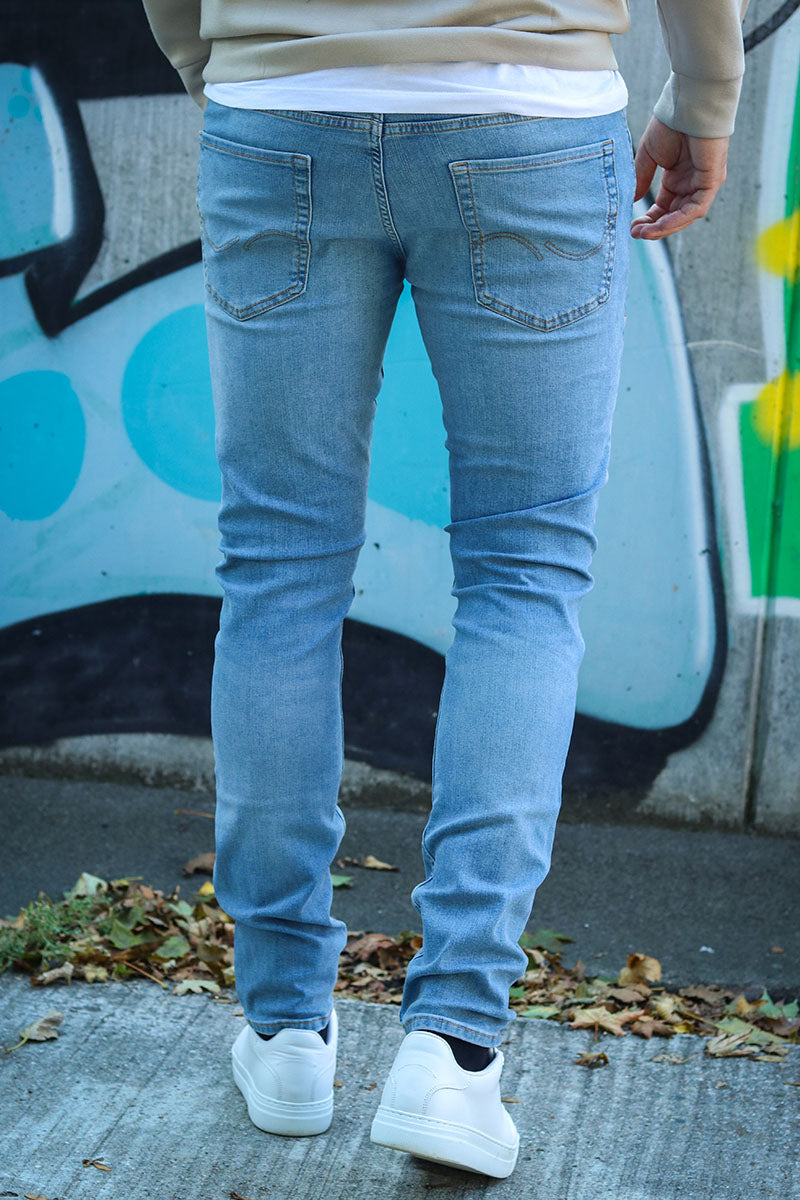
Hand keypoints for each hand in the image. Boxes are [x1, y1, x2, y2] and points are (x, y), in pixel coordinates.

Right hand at [630, 116, 728, 239]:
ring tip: (644, 234)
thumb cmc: (671, 124)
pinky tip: (659, 226)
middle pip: (674, 216)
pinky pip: (695, 209)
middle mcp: (691, 183)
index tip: (632, 228)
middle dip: (654, 228)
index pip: (665, 207)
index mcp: (678, 177)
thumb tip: (632, 201)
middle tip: (635, 235)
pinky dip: (677, 220)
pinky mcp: (712, 182)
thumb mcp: (649, 156)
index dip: (649, 220)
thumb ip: (642, 179)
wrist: (689, 104)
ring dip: (664, 228)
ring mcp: (703, 184)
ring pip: (684, 216)